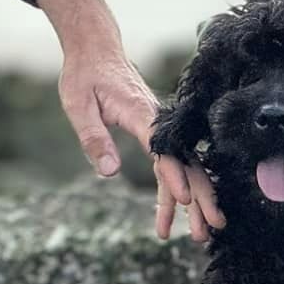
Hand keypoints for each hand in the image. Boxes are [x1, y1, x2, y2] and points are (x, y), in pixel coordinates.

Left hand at [34, 0, 223, 241]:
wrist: (97, 49)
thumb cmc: (85, 75)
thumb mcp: (78, 106)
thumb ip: (94, 138)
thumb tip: (109, 173)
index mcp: (142, 113)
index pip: (163, 150)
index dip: (173, 176)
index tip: (184, 201)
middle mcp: (158, 121)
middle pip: (186, 164)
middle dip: (199, 200)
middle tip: (205, 232)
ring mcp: (161, 127)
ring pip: (185, 167)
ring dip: (194, 201)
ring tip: (199, 234)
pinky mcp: (157, 132)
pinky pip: (173, 162)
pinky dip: (179, 188)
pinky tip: (180, 212)